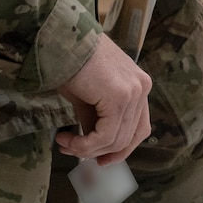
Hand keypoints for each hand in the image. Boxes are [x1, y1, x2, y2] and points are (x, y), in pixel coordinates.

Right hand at [54, 36, 152, 163]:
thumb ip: (98, 121)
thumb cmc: (71, 64)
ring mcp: (134, 91)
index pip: (139, 128)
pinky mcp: (120, 96)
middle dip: (98, 151)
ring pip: (115, 140)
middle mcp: (142, 87)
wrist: (61, 41)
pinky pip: (106, 135)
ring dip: (86, 149)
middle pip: (129, 137)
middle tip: (71, 150)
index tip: (99, 160)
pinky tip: (66, 139)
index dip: (120, 149)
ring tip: (63, 143)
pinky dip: (84, 144)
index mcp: (139, 85)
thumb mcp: (89, 98)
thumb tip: (94, 150)